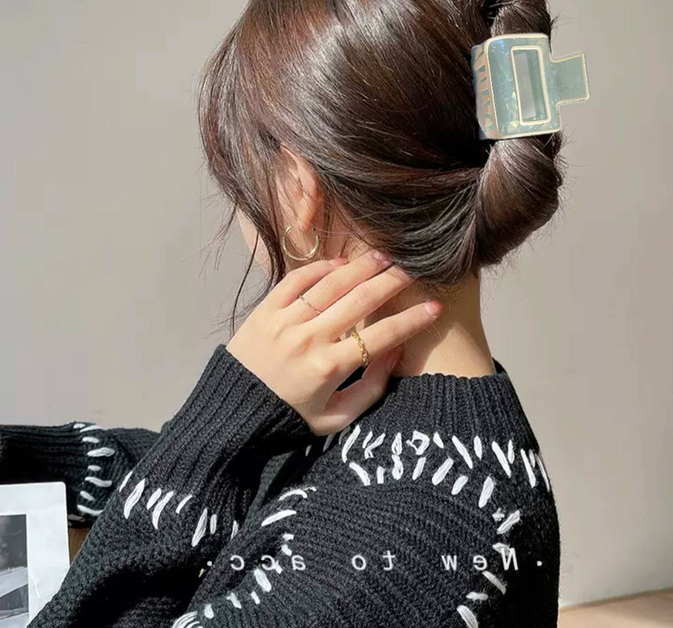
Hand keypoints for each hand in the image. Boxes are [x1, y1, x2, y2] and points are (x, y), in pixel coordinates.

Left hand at [226, 250, 442, 435]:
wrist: (233, 414)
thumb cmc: (289, 417)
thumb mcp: (336, 419)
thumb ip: (370, 388)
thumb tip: (395, 352)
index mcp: (330, 368)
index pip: (382, 336)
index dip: (412, 320)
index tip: (434, 307)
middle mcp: (310, 339)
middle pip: (360, 301)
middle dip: (392, 282)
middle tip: (412, 270)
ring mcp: (286, 322)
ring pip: (331, 285)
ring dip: (361, 267)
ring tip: (383, 257)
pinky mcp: (265, 311)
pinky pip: (296, 281)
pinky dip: (319, 268)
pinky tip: (340, 263)